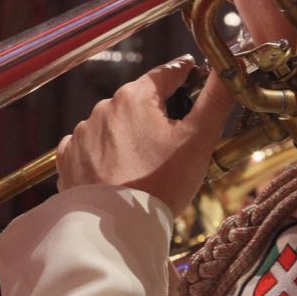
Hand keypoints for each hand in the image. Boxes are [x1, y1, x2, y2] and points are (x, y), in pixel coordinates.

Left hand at [56, 55, 234, 216]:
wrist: (117, 228)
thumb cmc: (161, 183)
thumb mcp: (198, 138)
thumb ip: (216, 98)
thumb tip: (227, 67)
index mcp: (135, 97)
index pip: (166, 73)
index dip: (185, 75)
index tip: (195, 78)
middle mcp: (103, 108)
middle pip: (139, 101)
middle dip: (157, 113)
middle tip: (175, 140)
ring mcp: (82, 133)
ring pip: (115, 124)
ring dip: (130, 134)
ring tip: (146, 164)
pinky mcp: (69, 158)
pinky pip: (91, 147)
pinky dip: (105, 154)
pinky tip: (119, 171)